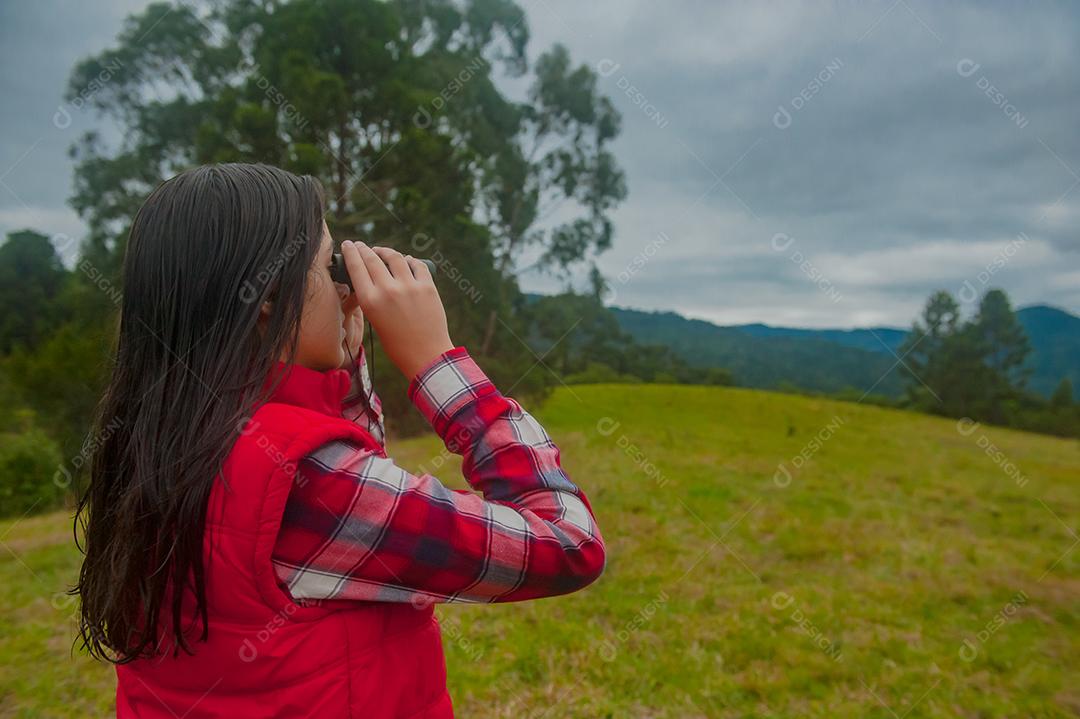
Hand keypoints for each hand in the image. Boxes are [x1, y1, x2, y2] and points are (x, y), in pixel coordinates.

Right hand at [339, 241, 453, 379]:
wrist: (426, 356)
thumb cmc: (397, 345)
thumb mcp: (375, 321)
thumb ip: (373, 299)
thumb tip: (374, 278)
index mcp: (370, 301)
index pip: (356, 267)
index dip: (351, 252)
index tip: (349, 244)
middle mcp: (388, 290)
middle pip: (372, 259)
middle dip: (364, 248)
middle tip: (361, 245)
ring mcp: (409, 287)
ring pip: (395, 257)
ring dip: (386, 251)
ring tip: (382, 251)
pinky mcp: (428, 287)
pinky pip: (417, 265)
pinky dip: (410, 260)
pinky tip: (406, 260)